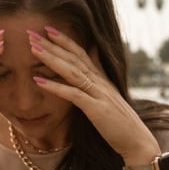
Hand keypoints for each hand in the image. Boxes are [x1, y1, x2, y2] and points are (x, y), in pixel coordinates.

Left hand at [27, 26, 159, 162]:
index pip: (81, 53)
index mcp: (101, 78)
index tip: (47, 28)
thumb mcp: (110, 92)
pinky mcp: (96, 109)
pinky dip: (55, 86)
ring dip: (51, 58)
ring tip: (33, 48)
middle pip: (73, 57)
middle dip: (52, 44)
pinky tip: (38, 80)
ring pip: (71, 71)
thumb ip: (100, 71)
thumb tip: (94, 51)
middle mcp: (100, 81)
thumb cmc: (121, 121)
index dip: (65, 40)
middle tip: (31, 32)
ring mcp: (98, 93)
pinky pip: (73, 94)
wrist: (137, 140)